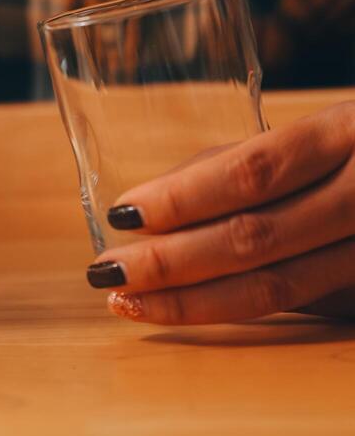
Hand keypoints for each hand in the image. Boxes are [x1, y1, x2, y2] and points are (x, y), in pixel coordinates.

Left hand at [87, 103, 354, 324]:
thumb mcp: (327, 125)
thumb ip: (249, 159)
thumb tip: (160, 194)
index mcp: (349, 134)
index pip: (253, 172)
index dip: (183, 198)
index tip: (121, 214)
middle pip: (255, 239)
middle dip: (170, 261)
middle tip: (104, 270)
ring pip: (276, 288)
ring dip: (192, 300)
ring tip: (128, 299)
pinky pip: (298, 306)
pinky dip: (236, 310)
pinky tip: (187, 310)